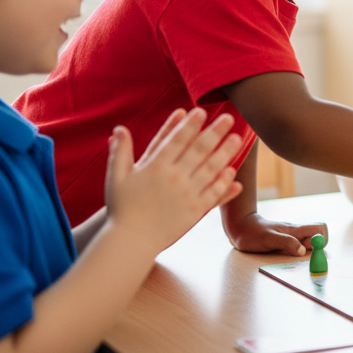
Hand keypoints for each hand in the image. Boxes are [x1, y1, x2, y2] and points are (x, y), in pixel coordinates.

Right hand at [105, 108, 243, 256]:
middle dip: (215, 131)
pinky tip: (233, 172)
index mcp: (155, 167)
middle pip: (199, 149)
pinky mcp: (194, 211)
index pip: (177, 140)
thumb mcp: (116, 177)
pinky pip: (213, 193)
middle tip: (228, 117)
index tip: (201, 111)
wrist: (131, 241)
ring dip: (225, 152)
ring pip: (211, 168)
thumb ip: (120, 151)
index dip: (190, 124)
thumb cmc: (121, 209)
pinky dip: (224, 182)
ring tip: (236, 138)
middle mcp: (174, 178)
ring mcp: (186, 194)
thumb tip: (119, 128)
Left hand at [224, 213, 327, 255]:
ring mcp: (291, 236)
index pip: (320, 229)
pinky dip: (297, 252)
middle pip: (317, 236)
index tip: (308, 249)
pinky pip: (298, 245)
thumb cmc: (253, 233)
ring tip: (289, 255)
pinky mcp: (284, 241)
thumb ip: (286, 243)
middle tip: (299, 254)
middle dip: (315, 247)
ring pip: (308, 242)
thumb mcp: (269, 239)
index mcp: (295, 229)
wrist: (240, 227)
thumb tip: (302, 251)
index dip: (320, 240)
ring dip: (306, 251)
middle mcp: (296, 232)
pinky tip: (285, 255)